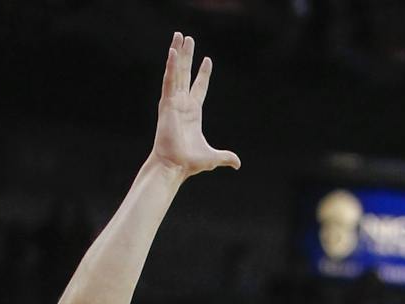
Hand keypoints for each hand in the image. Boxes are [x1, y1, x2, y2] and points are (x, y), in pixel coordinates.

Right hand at [151, 32, 240, 177]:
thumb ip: (225, 157)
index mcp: (193, 112)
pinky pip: (169, 80)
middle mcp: (182, 104)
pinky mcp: (167, 104)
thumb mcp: (213, 157)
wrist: (175, 166)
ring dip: (178, 54)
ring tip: (179, 35)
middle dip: (186, 56)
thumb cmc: (190, 162)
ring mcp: (173, 102)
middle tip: (186, 37)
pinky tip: (173, 52)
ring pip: (176, 72)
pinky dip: (171, 66)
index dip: (203, 74)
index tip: (207, 59)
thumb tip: (237, 164)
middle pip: (185, 74)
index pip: (199, 88)